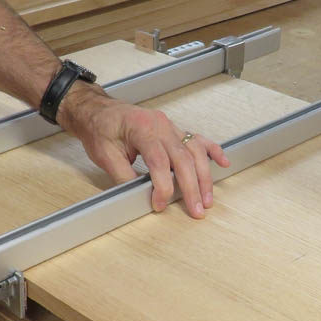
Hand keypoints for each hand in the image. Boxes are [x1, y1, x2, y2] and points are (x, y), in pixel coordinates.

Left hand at [59, 86, 228, 217]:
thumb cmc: (100, 128)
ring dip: (204, 176)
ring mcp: (170, 126)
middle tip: (197, 209)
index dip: (163, 186)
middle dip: (192, 187)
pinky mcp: (173, 130)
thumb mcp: (105, 155)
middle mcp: (160, 125)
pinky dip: (212, 151)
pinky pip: (197, 140)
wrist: (98, 111)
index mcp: (142, 128)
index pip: (159, 161)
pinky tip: (223, 162)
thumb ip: (124, 176)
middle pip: (183, 158)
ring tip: (207, 198)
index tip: (160, 204)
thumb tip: (141, 196)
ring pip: (195, 151)